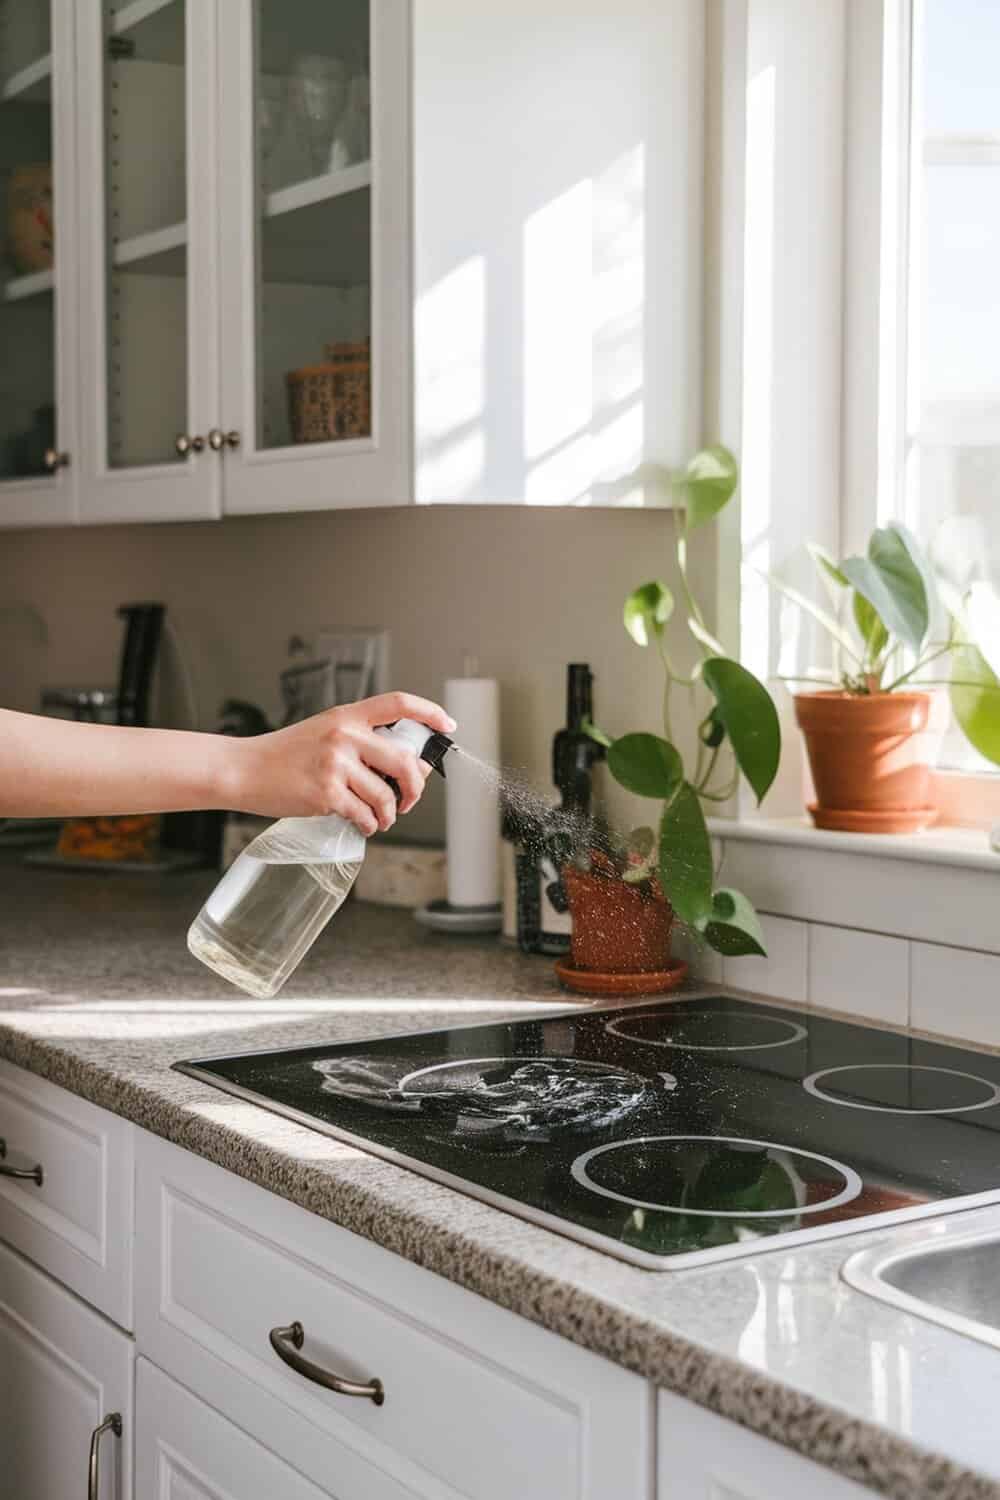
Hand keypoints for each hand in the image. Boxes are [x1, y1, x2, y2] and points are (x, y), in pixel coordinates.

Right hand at [229, 692, 455, 833]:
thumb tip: (405, 767)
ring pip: (386, 795)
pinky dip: (369, 825)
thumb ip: (361, 742)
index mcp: (347, 716)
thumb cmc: (285, 754)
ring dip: (390, 813)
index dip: (430, 712)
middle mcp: (344, 736)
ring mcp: (335, 764)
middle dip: (416, 786)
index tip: (448, 724)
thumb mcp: (324, 733)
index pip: (398, 704)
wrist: (245, 769)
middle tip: (411, 799)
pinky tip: (363, 824)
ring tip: (381, 818)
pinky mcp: (326, 793)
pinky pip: (364, 814)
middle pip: (404, 760)